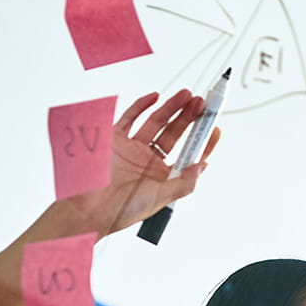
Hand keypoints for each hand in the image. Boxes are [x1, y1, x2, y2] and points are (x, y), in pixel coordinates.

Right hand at [62, 89, 222, 235]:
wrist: (91, 208)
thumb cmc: (124, 209)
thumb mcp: (161, 198)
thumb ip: (184, 183)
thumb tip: (203, 165)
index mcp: (163, 174)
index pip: (188, 154)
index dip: (202, 141)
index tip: (214, 128)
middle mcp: (149, 159)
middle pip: (174, 133)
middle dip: (189, 118)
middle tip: (201, 104)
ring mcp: (133, 147)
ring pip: (156, 122)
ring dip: (172, 108)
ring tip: (187, 96)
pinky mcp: (115, 139)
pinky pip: (130, 118)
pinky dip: (141, 106)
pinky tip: (156, 96)